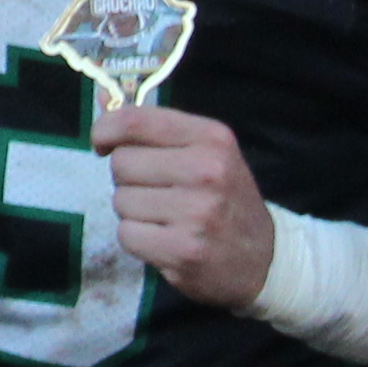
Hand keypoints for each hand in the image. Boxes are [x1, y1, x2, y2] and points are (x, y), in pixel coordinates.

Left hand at [89, 102, 273, 309]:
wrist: (266, 258)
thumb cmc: (226, 198)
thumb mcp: (208, 152)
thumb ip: (158, 130)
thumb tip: (101, 108)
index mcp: (212, 138)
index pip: (135, 121)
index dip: (106, 129)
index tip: (102, 143)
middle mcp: (207, 171)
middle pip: (122, 163)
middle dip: (128, 179)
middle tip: (156, 191)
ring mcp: (196, 213)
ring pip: (121, 201)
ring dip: (133, 212)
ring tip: (166, 218)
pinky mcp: (183, 251)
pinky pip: (127, 235)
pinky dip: (137, 239)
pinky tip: (164, 239)